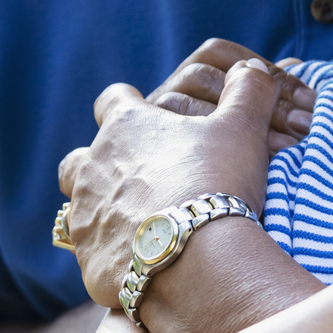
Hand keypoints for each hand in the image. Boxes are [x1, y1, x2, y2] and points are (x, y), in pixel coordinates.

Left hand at [57, 51, 300, 308]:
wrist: (196, 259)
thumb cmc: (216, 182)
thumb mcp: (242, 128)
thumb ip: (248, 92)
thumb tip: (255, 69)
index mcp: (124, 127)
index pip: (112, 100)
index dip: (126, 104)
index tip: (143, 113)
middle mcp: (92, 168)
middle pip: (77, 160)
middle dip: (99, 167)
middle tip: (133, 180)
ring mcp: (85, 216)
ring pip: (77, 209)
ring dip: (100, 212)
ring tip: (134, 224)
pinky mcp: (90, 261)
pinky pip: (94, 256)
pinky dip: (113, 257)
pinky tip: (142, 264)